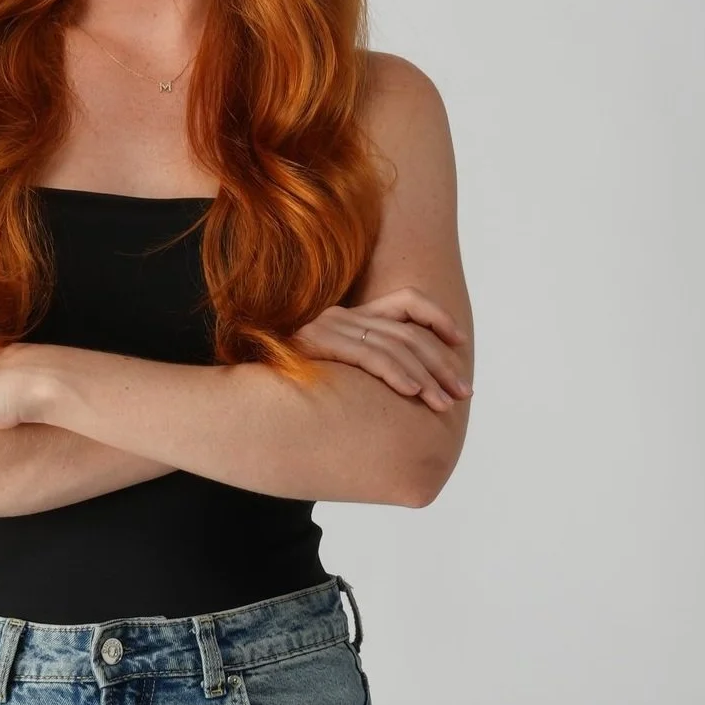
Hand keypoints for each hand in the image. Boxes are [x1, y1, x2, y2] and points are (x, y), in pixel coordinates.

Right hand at [292, 286, 471, 411]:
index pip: (407, 301)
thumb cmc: (288, 387)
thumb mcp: (332, 370)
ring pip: (395, 346)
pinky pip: (369, 356)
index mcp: (349, 316)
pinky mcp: (319, 344)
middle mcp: (342, 316)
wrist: (241, 393)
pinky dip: (396, 374)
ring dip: (426, 378)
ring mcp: (329, 328)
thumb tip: (405, 387)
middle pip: (409, 332)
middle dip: (442, 364)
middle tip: (464, 392)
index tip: (460, 343)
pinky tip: (413, 393)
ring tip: (443, 403)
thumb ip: (362, 367)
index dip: (438, 318)